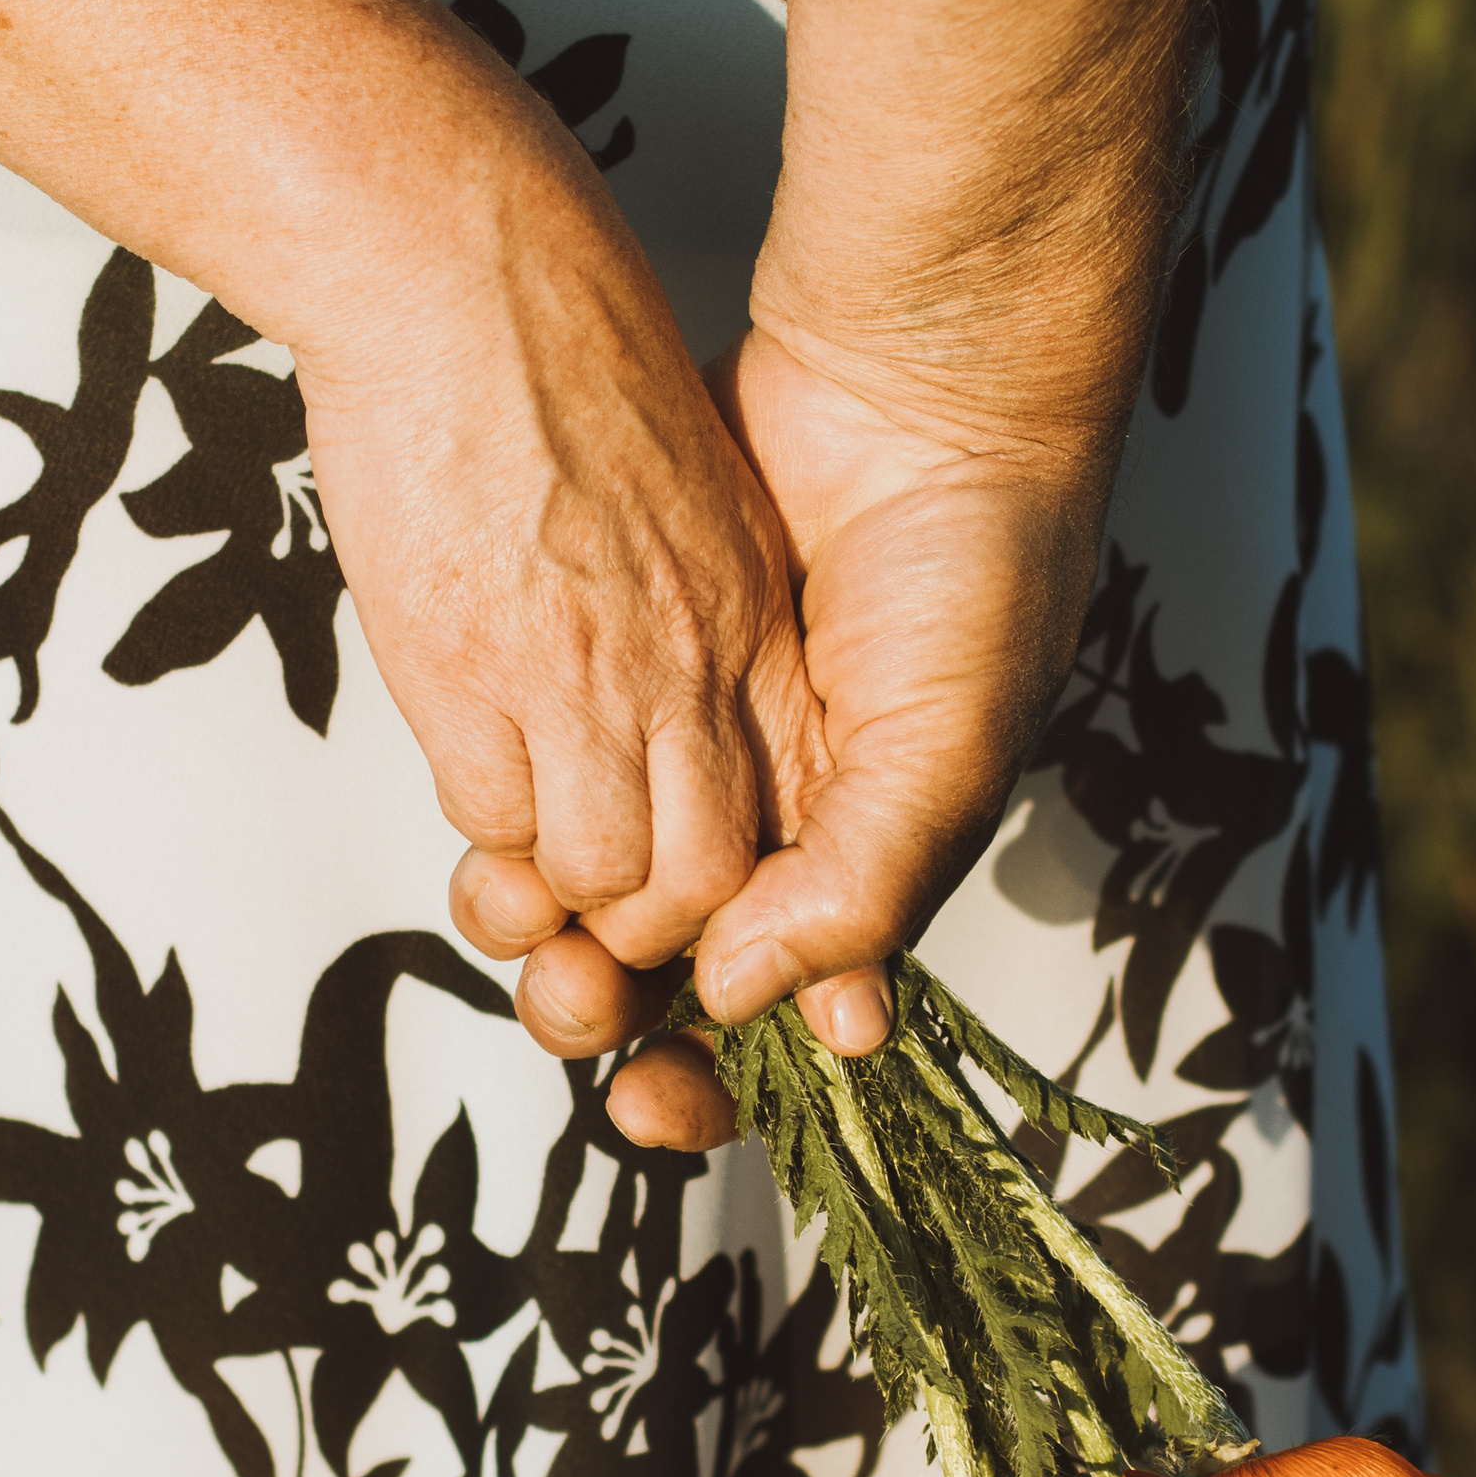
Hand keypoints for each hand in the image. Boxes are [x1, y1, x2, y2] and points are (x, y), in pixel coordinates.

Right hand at [298, 103, 820, 969]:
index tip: (678, 867)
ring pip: (602, 872)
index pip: (781, 803)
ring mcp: (583, 674)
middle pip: (707, 875)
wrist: (467, 269)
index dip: (735, 872)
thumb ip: (698, 597)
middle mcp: (684, 661)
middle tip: (597, 900)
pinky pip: (498, 817)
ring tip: (528, 843)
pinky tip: (475, 766)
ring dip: (559, 886)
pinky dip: (487, 825)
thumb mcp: (684, 487)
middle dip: (649, 923)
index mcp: (745, 616)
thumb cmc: (556, 353)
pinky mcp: (477, 666)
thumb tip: (674, 679)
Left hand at [455, 312, 1120, 1144]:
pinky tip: (494, 815)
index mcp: (859, 867)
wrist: (918, 376)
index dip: (708, 1082)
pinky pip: (551, 762)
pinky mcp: (628, 664)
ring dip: (540, 920)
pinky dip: (516, 803)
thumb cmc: (981, 565)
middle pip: (658, 971)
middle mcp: (775, 823)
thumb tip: (736, 993)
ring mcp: (697, 745)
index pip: (772, 1021)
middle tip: (560, 990)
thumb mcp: (947, 748)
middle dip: (598, 1007)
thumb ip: (858, 885)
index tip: (644, 1100)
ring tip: (510, 899)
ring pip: (588, 878)